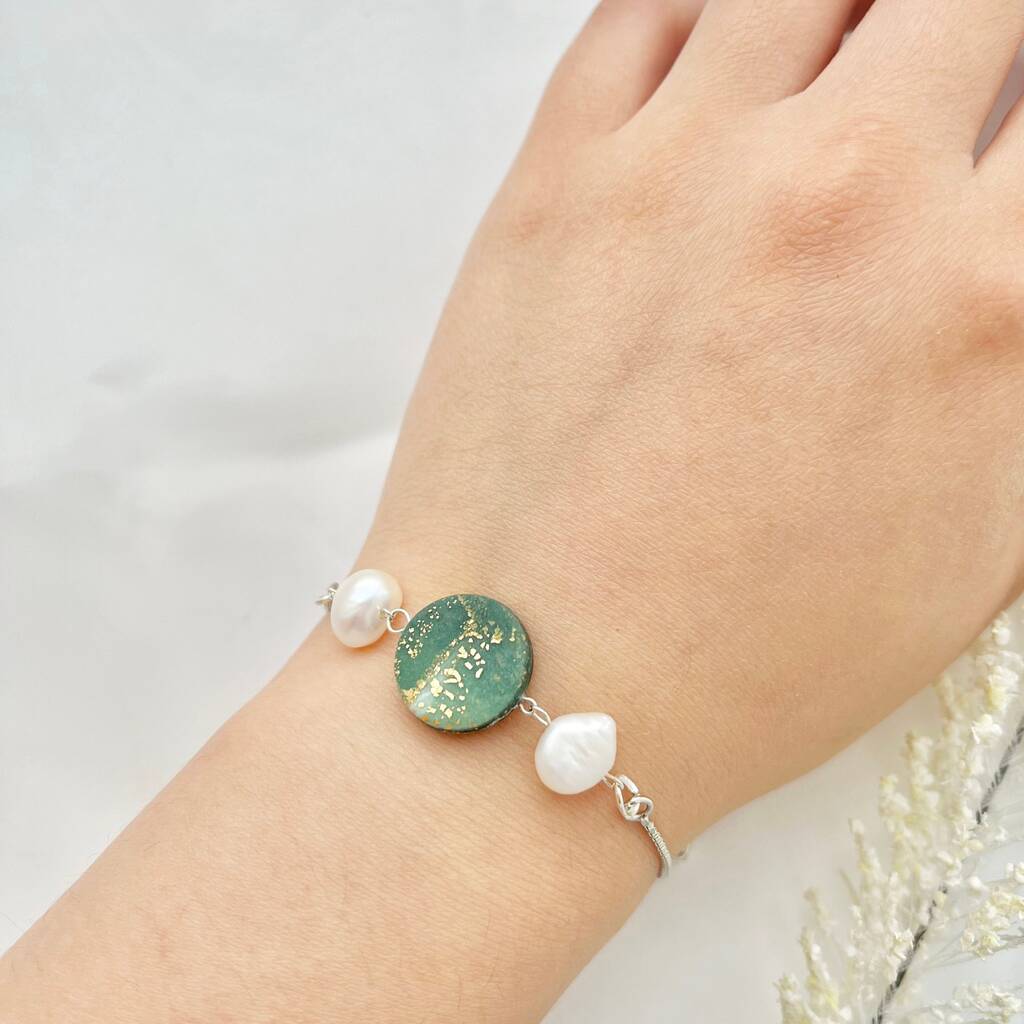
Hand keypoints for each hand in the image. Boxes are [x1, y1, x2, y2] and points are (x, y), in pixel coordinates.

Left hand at [364, 0, 1023, 841]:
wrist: (549, 676)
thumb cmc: (754, 652)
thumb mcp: (978, 538)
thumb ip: (1018, 360)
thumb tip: (998, 250)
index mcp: (982, 302)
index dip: (1023, 123)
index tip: (993, 150)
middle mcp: (844, 197)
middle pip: (965, 1)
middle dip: (968, 42)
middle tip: (933, 100)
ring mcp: (683, 169)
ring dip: (845, 14)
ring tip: (836, 76)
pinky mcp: (555, 181)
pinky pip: (645, 7)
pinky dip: (703, 11)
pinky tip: (723, 56)